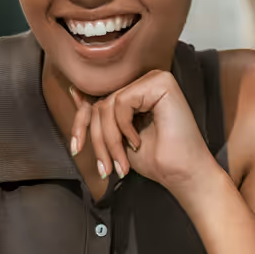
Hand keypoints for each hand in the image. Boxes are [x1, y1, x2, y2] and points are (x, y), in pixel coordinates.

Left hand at [69, 68, 216, 193]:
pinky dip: (124, 127)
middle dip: (98, 140)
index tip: (76, 149)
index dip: (81, 124)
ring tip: (121, 162)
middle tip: (106, 168)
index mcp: (137, 92)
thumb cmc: (155, 159)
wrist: (181, 174)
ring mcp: (154, 79)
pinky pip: (122, 101)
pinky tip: (137, 142)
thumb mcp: (116, 137)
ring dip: (109, 140)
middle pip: (101, 104)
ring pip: (108, 104)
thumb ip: (98, 114)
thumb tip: (74, 90)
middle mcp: (146, 81)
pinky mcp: (161, 82)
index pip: (98, 101)